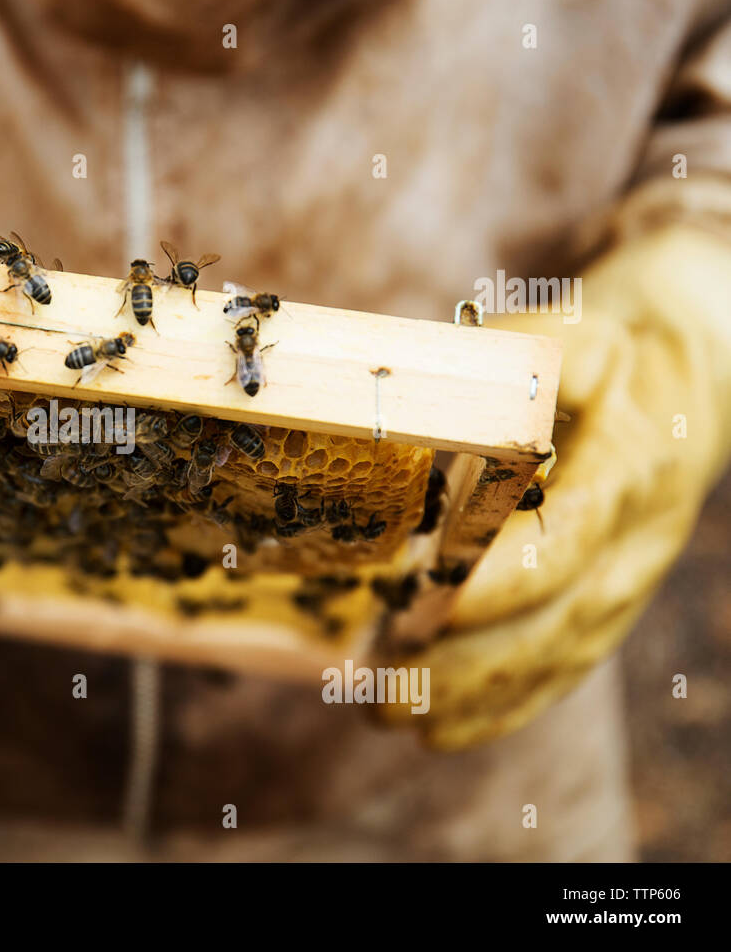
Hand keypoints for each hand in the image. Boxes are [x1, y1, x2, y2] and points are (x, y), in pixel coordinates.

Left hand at [378, 225, 730, 747]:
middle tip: (382, 688)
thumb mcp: (578, 338)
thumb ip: (522, 368)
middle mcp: (633, 542)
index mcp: (627, 470)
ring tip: (387, 718)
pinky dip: (505, 706)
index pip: (568, 539)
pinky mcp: (609, 603)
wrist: (690, 379)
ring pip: (551, 656)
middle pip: (551, 619)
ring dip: (469, 695)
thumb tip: (442, 394)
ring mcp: (626, 582)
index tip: (437, 605)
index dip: (505, 579)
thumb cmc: (616, 355)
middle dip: (463, 661)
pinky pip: (563, 668)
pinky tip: (443, 733)